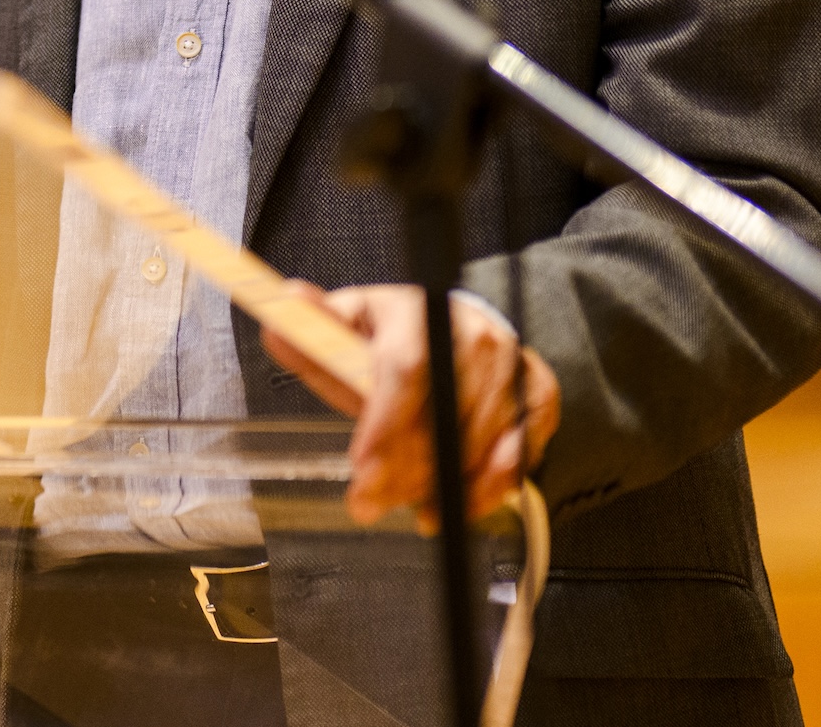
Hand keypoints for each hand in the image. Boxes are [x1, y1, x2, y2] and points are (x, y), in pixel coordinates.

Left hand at [261, 281, 558, 527]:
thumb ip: (315, 335)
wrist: (462, 330)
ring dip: (439, 487)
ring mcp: (514, 366)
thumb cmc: (396, 338)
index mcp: (421, 312)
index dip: (385, 423)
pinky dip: (484, 492)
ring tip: (404, 508)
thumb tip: (281, 315)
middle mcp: (475, 335)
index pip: (405, 369)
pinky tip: (451, 508)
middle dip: (402, 472)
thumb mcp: (349, 329)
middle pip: (441, 418)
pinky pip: (519, 458)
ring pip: (478, 445)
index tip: (360, 469)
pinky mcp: (540, 397)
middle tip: (366, 505)